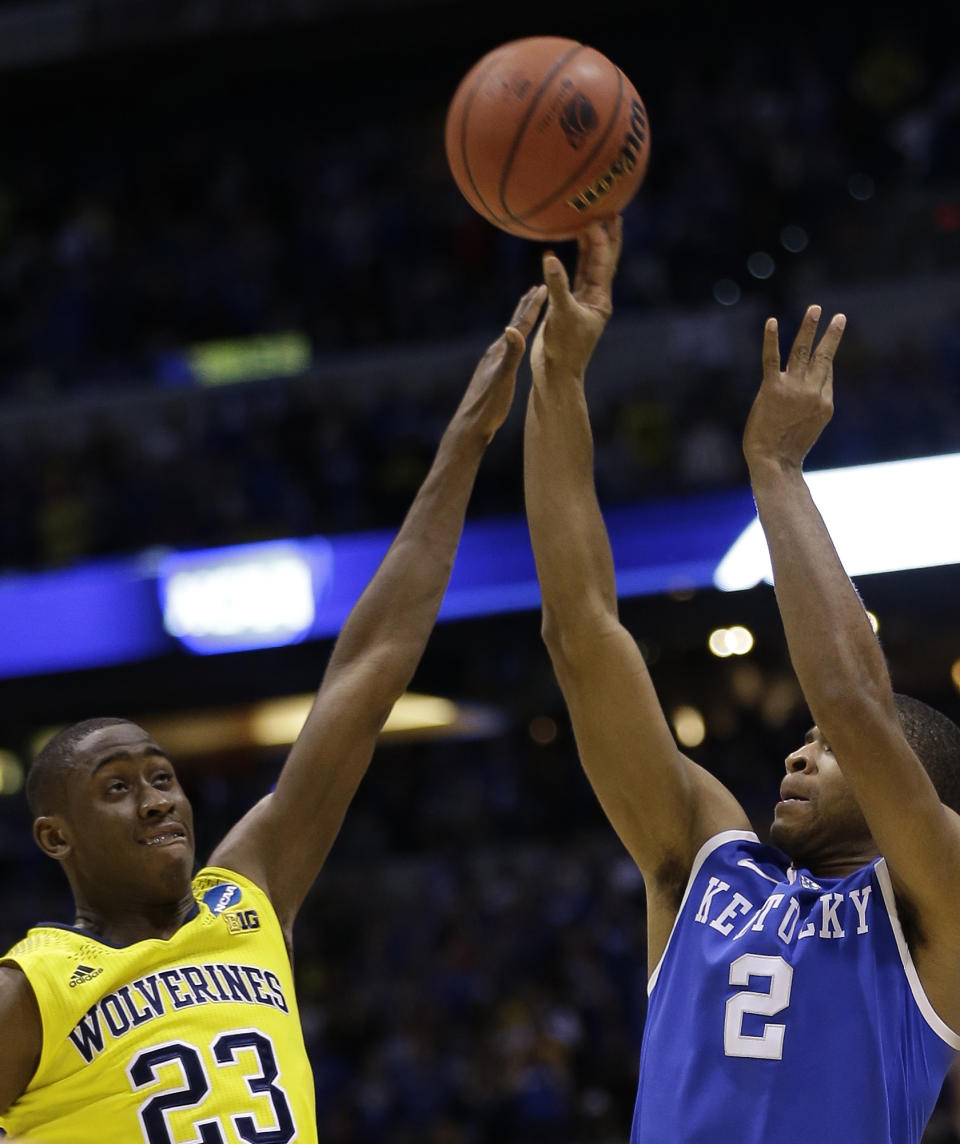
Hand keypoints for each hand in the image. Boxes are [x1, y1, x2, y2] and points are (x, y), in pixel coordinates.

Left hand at [455, 284, 546, 441]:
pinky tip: (512, 346)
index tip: (543, 288)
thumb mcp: (503, 379)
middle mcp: (494, 354)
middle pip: (513, 325)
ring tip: (526, 313)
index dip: (533, 306)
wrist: (470, 427)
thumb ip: (511, 354)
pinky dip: (514, 341)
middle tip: (536, 289)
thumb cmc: (489, 406)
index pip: (520, 324)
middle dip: (526, 307)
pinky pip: (506, 351)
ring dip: (520, 322)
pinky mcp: (490, 375)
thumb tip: (513, 328)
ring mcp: (491, 364)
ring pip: (509, 337)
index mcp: (499, 352)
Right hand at [531, 216, 622, 381]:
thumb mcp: (560, 315)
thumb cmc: (563, 348)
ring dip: (588, 246)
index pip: (603, 262)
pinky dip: (566, 263)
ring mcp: (581, 302)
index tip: (595, 217)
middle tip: (609, 210)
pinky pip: (570, 278)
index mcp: (600, 299)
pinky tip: (555, 253)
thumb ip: (557, 285)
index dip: (600, 239)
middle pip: (603, 260)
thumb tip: (550, 257)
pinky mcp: (566, 307)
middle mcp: (594, 298)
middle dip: (606, 237)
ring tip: (587, 223)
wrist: (556, 373)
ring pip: (587, 267)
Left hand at [743, 304, 846, 472]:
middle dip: (831, 335)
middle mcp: (812, 392)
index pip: (826, 373)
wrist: (773, 462)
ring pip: (802, 351)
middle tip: (838, 316)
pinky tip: (771, 321)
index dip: (823, 361)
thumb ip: (812, 405)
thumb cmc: (788, 449)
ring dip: (809, 327)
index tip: (824, 347)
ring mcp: (793, 389)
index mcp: (824, 403)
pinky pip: (772, 358)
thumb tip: (812, 388)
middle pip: (824, 357)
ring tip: (815, 309)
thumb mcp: (810, 426)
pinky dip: (771, 338)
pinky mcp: (772, 389)